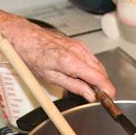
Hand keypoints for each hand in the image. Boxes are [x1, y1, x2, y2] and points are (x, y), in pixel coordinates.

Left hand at [0, 18, 115, 101]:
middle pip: (102, 72)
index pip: (99, 78)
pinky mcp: (79, 44)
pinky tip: (85, 76)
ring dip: (98, 78)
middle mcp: (78, 51)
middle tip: (99, 97)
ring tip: (90, 88)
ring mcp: (80, 46)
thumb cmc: (32, 54)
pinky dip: (93, 69)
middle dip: (103, 86)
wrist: (24, 36)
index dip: (108, 90)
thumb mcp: (51, 77)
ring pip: (98, 66)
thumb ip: (73, 86)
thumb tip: (89, 94)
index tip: (110, 98)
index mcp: (71, 61)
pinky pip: (92, 59)